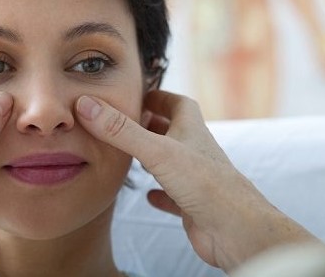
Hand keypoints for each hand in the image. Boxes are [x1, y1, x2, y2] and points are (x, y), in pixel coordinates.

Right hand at [76, 90, 315, 271]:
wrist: (236, 230)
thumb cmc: (206, 185)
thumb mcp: (157, 151)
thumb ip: (121, 131)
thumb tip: (87, 105)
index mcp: (191, 130)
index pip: (177, 103)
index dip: (158, 96)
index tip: (136, 93)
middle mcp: (194, 151)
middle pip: (173, 130)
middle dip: (151, 125)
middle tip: (126, 123)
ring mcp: (195, 179)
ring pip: (172, 162)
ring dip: (153, 157)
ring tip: (130, 155)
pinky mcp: (193, 205)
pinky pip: (174, 195)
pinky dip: (160, 193)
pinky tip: (149, 196)